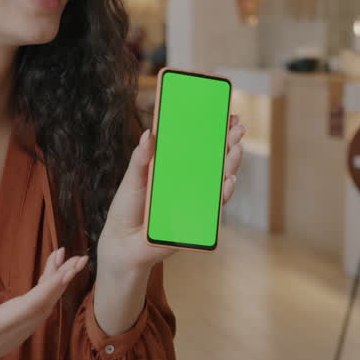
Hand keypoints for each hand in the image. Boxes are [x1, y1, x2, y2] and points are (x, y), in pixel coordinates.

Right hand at [0, 251, 86, 359]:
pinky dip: (45, 295)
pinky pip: (35, 316)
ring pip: (42, 311)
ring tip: (62, 259)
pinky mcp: (11, 338)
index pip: (30, 305)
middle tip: (77, 257)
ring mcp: (11, 339)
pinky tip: (47, 279)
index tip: (69, 267)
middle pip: (43, 307)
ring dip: (55, 286)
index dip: (52, 285)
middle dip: (62, 281)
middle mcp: (7, 336)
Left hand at [97, 116, 245, 273]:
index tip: (228, 116)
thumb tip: (148, 133)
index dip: (215, 132)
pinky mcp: (196, 221)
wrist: (122, 243)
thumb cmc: (127, 208)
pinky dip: (223, 194)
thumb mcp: (133, 178)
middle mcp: (190, 183)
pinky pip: (214, 207)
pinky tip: (229, 180)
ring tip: (237, 148)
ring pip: (220, 181)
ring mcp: (195, 201)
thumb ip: (141, 158)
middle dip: (229, 143)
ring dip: (231, 164)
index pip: (200, 146)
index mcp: (176, 168)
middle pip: (215, 160)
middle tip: (238, 127)